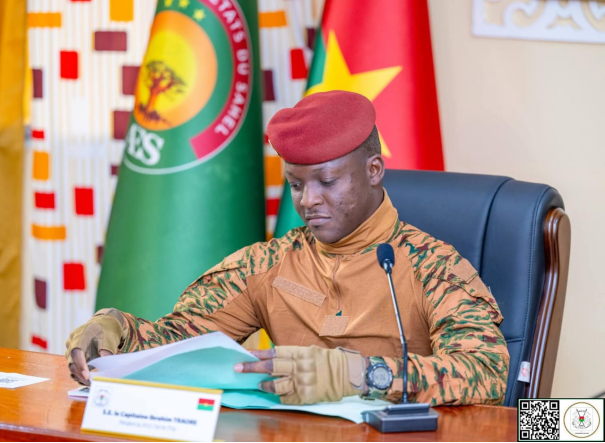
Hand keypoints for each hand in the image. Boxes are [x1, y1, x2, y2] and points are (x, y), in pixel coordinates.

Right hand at [65, 308, 124, 384]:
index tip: (88, 376)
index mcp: (80, 336)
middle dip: (80, 374)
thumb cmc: (107, 330)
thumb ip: (106, 353)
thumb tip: (106, 369)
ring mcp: (71, 349)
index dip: (81, 365)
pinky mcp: (73, 356)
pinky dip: (80, 374)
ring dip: (80, 376)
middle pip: (71, 361)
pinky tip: (88, 379)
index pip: (76, 352)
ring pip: (71, 366)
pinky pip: (74, 367)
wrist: (105, 324)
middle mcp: (72, 343)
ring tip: (91, 383)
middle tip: (91, 383)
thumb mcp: (109, 340)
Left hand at [234, 346, 363, 404]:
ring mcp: (302, 382)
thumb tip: (273, 357)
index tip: (245, 354)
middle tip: (238, 368)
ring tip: (258, 384)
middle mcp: (299, 367)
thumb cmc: (329, 361)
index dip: (258, 354)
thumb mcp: (311, 350)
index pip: (274, 352)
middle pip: (270, 367)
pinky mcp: (306, 396)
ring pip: (275, 385)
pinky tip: (276, 394)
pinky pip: (287, 398)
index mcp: (300, 353)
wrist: (348, 374)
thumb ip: (293, 354)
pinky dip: (280, 396)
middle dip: (252, 367)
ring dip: (264, 385)